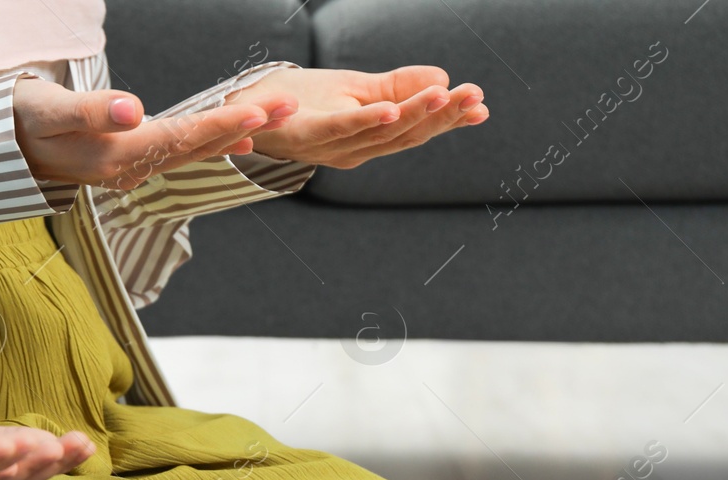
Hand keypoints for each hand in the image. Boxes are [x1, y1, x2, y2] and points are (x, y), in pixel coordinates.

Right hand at [12, 77, 296, 189]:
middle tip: (290, 104)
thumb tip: (133, 111)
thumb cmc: (18, 121)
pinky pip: (181, 152)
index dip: (223, 124)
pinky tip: (236, 138)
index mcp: (116, 158)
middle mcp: (129, 169)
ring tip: (273, 115)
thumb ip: (92, 112)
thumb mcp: (49, 110)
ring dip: (235, 132)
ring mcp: (130, 169)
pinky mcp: (129, 161)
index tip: (261, 112)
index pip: (181, 139)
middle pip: (197, 146)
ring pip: (193, 150)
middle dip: (244, 125)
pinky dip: (212, 141)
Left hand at [225, 66, 487, 168]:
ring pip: (381, 133)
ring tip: (446, 97)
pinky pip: (342, 129)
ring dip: (415, 115)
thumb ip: (398, 87)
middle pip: (405, 135)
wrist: (246, 108)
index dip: (449, 120)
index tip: (481, 107)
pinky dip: (367, 121)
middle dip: (443, 118)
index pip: (416, 130)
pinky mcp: (306, 135)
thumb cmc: (303, 100)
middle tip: (475, 99)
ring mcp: (331, 147)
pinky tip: (391, 110)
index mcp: (369, 140)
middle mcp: (354, 151)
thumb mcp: (358, 89)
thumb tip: (443, 80)